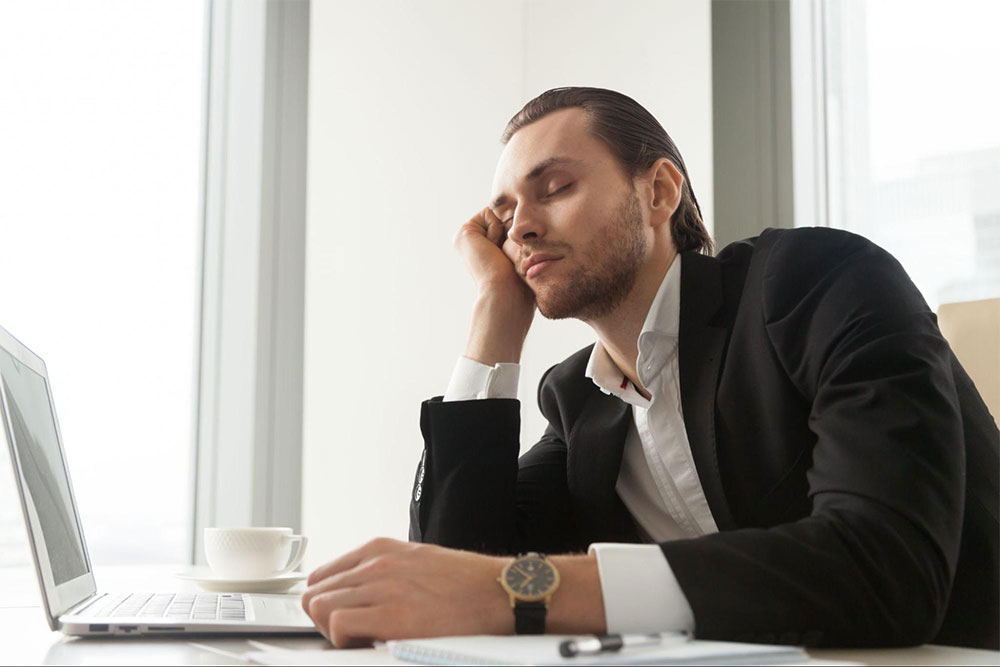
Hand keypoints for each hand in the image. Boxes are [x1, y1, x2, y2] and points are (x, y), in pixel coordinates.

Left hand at [301, 537, 510, 647]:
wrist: (496, 592)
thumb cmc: (464, 582)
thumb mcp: (415, 560)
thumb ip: (383, 571)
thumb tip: (356, 592)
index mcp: (379, 550)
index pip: (323, 575)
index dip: (325, 601)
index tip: (337, 615)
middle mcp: (375, 564)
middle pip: (315, 593)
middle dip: (324, 618)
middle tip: (348, 633)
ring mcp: (382, 588)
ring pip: (320, 608)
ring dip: (332, 630)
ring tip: (359, 639)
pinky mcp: (391, 616)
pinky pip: (338, 626)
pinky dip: (344, 640)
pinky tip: (366, 643)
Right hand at [454, 207, 535, 364]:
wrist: (505, 293)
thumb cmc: (519, 283)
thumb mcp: (523, 258)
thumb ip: (522, 239)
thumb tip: (533, 224)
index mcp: (484, 249)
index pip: (508, 224)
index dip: (518, 233)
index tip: (514, 255)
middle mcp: (472, 243)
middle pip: (502, 217)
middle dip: (511, 230)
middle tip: (507, 255)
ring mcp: (465, 237)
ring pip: (496, 214)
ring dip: (504, 232)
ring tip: (499, 255)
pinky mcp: (464, 232)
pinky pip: (489, 213)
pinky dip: (497, 229)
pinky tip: (493, 250)